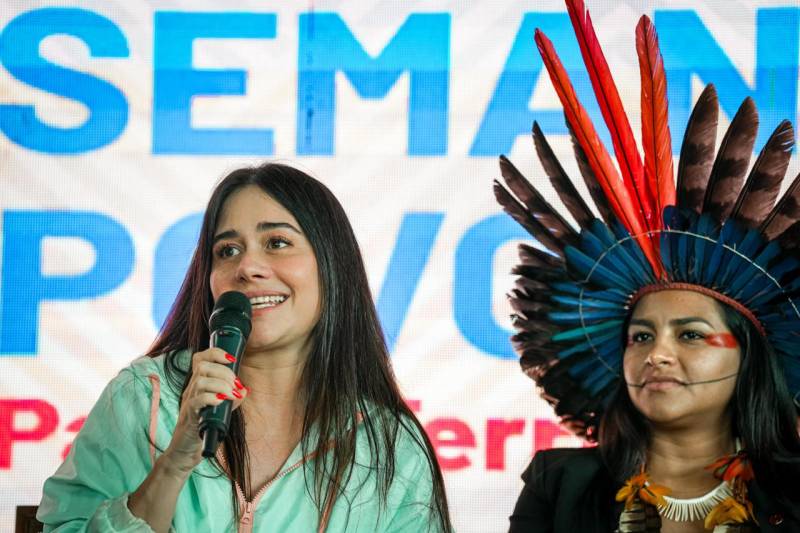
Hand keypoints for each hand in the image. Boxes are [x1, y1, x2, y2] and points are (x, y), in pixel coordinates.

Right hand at [161, 348, 248, 474]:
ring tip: (231, 395)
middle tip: (236, 386)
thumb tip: (244, 390)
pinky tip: (221, 401)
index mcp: (198, 385)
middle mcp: (191, 390)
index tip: (232, 359)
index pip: (200, 358)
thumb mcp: (219, 411)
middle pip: (203, 366)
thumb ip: (231, 399)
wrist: (185, 452)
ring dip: (221, 384)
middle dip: (225, 372)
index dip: (215, 353)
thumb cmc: (201, 429)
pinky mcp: (188, 417)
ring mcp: (189, 402)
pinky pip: (196, 401)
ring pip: (201, 380)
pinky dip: (211, 397)